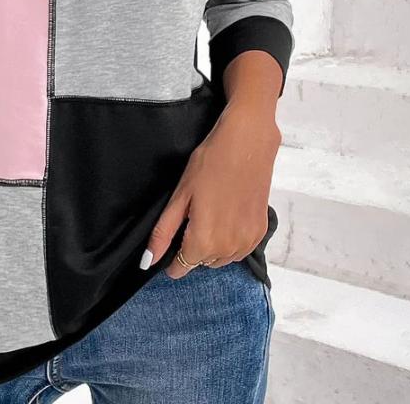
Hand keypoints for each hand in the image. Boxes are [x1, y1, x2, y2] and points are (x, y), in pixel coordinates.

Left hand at [141, 98, 280, 278]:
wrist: (247, 143)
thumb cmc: (210, 163)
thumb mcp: (180, 196)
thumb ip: (164, 232)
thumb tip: (148, 260)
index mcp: (204, 241)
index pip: (182, 267)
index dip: (172, 260)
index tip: (170, 248)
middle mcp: (228, 248)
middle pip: (202, 261)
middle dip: (193, 247)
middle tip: (192, 216)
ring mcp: (247, 241)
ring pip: (222, 258)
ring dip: (213, 246)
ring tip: (210, 214)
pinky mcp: (261, 231)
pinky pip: (240, 249)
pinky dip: (231, 240)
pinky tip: (227, 215)